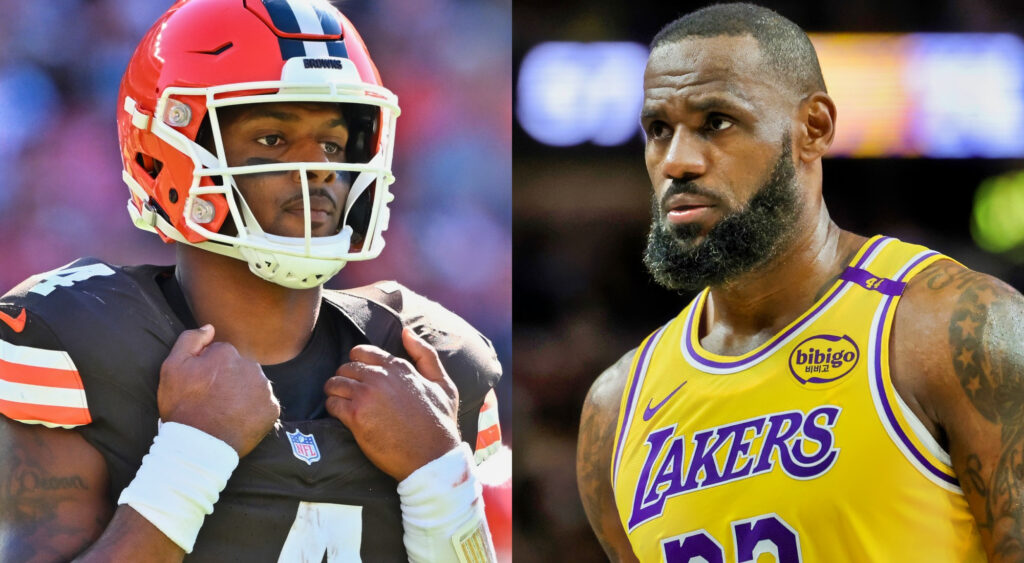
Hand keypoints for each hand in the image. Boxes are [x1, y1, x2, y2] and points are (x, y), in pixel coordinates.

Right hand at [158, 325, 279, 456]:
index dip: (208, 370)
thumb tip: (210, 328)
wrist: (198, 446)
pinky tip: (238, 419)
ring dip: (242, 393)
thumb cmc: (182, 407)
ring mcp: (264, 388)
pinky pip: (263, 403)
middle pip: (239, 367)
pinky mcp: (272, 408)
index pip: (221, 355)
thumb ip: (190, 340)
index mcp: (227, 353)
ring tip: (224, 411)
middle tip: (212, 400)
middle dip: (228, 379)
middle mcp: (251, 366)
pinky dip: (253, 409)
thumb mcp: (172, 367)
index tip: (200, 386)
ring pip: (253, 384)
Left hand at [324, 328, 459, 480]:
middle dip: (345, 378)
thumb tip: (406, 331)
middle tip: (349, 393)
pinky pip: (331, 404)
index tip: (360, 378)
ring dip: (335, 392)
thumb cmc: (440, 423)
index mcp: (399, 367)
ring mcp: (366, 395)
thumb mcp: (443, 384)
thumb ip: (425, 354)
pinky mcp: (356, 416)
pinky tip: (342, 417)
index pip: (362, 352)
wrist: (433, 457)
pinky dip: (332, 409)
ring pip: (334, 383)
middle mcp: (380, 376)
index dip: (357, 364)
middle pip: (345, 367)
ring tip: (342, 404)